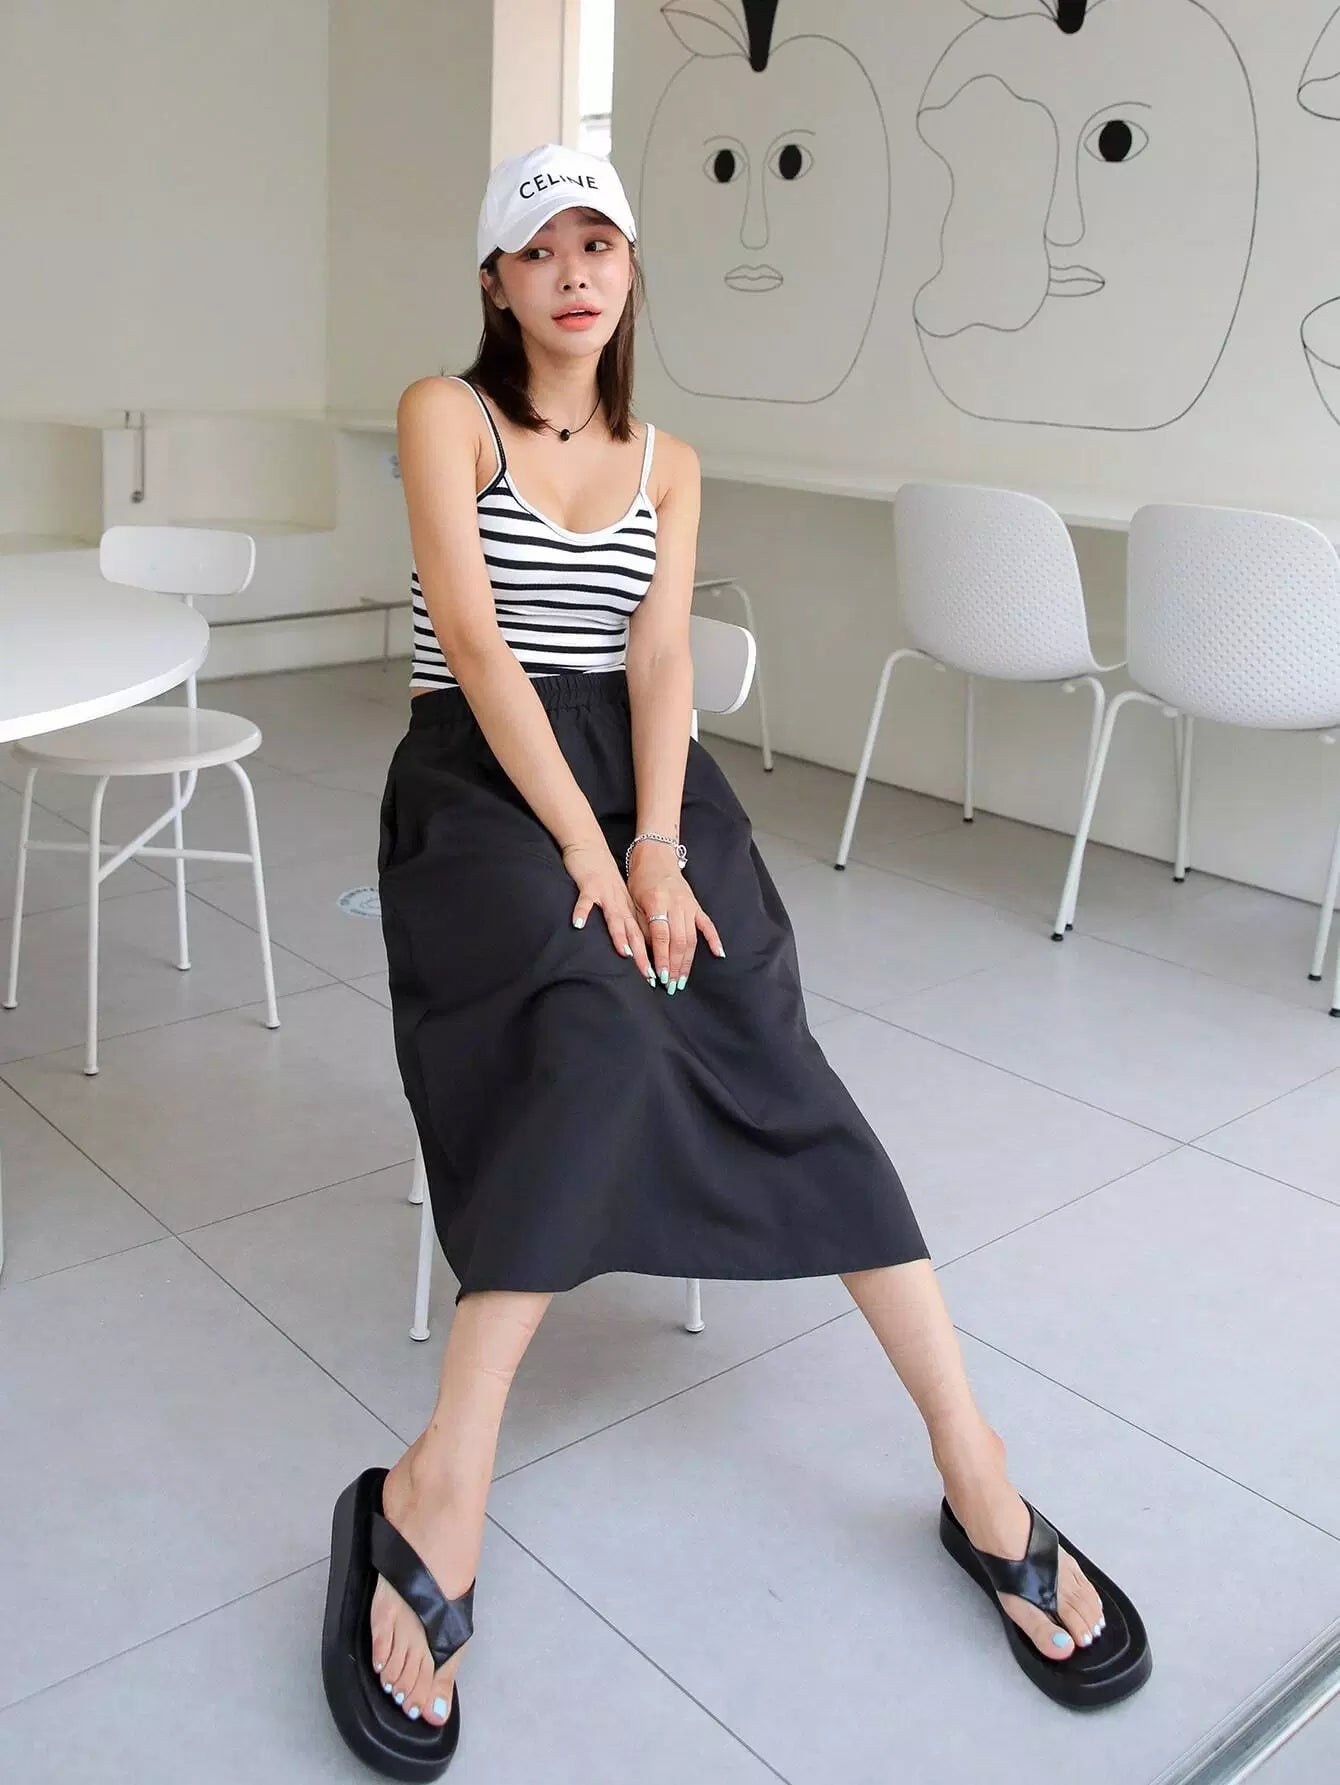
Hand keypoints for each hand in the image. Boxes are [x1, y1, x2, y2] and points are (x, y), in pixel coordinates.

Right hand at [561, 842, 656, 985]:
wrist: (590, 848)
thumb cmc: (602, 878)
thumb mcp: (618, 901)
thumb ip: (625, 921)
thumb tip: (635, 947)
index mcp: (629, 909)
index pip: (645, 936)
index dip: (654, 956)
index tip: (661, 977)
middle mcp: (621, 904)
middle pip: (635, 932)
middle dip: (642, 955)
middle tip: (650, 976)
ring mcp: (606, 894)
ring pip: (615, 917)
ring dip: (619, 935)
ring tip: (625, 953)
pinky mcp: (589, 885)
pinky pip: (585, 900)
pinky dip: (581, 911)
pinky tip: (577, 924)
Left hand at [626, 840, 724, 992]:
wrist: (656, 854)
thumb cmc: (640, 879)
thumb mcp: (633, 900)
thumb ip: (642, 924)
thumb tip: (646, 953)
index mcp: (657, 902)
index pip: (661, 936)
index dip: (661, 958)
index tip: (660, 976)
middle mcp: (676, 904)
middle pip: (678, 941)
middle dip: (674, 966)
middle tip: (671, 986)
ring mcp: (689, 905)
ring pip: (691, 938)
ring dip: (687, 962)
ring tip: (682, 980)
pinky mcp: (696, 905)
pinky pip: (707, 925)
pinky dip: (714, 940)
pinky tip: (719, 955)